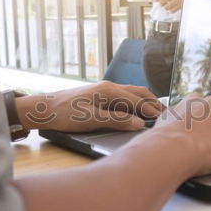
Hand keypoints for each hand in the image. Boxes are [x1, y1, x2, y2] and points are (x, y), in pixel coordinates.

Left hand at [16, 81, 163, 132]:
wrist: (43, 109)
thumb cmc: (64, 114)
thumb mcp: (90, 119)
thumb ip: (116, 120)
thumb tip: (137, 123)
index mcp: (108, 91)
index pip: (136, 100)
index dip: (150, 110)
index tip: (162, 119)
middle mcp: (108, 87)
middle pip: (138, 92)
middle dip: (153, 102)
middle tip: (166, 114)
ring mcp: (104, 90)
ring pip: (132, 93)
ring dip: (145, 101)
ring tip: (156, 112)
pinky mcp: (100, 95)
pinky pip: (124, 97)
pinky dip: (135, 103)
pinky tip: (137, 111)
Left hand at [154, 0, 184, 12]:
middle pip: (161, 2)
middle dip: (160, 3)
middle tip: (161, 3)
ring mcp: (176, 0)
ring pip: (166, 7)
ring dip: (165, 7)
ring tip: (167, 5)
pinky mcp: (180, 5)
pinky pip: (172, 10)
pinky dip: (170, 10)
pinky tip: (172, 7)